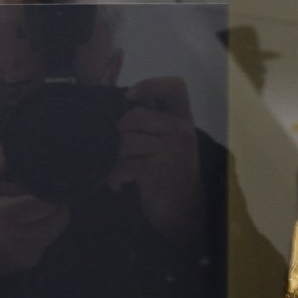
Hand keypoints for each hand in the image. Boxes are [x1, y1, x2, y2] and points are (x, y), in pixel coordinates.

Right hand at [0, 150, 69, 277]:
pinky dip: (43, 233)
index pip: (47, 204)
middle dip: (57, 205)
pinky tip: (26, 227)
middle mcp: (17, 238)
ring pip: (56, 232)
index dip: (54, 192)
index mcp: (5, 215)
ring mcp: (24, 254)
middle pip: (59, 219)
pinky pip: (47, 243)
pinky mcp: (28, 263)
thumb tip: (15, 142)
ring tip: (33, 211)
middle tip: (45, 196)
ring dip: (51, 219)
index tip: (48, 184)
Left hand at [107, 77, 202, 245]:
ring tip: (115, 170)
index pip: (174, 87)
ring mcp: (171, 150)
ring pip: (125, 141)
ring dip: (113, 158)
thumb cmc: (170, 174)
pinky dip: (114, 176)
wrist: (184, 213)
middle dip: (117, 133)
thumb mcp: (167, 142)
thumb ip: (149, 121)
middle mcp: (180, 131)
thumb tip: (116, 93)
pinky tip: (118, 185)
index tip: (129, 96)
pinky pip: (123, 165)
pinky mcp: (158, 170)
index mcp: (183, 120)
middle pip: (135, 115)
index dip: (150, 85)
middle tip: (118, 152)